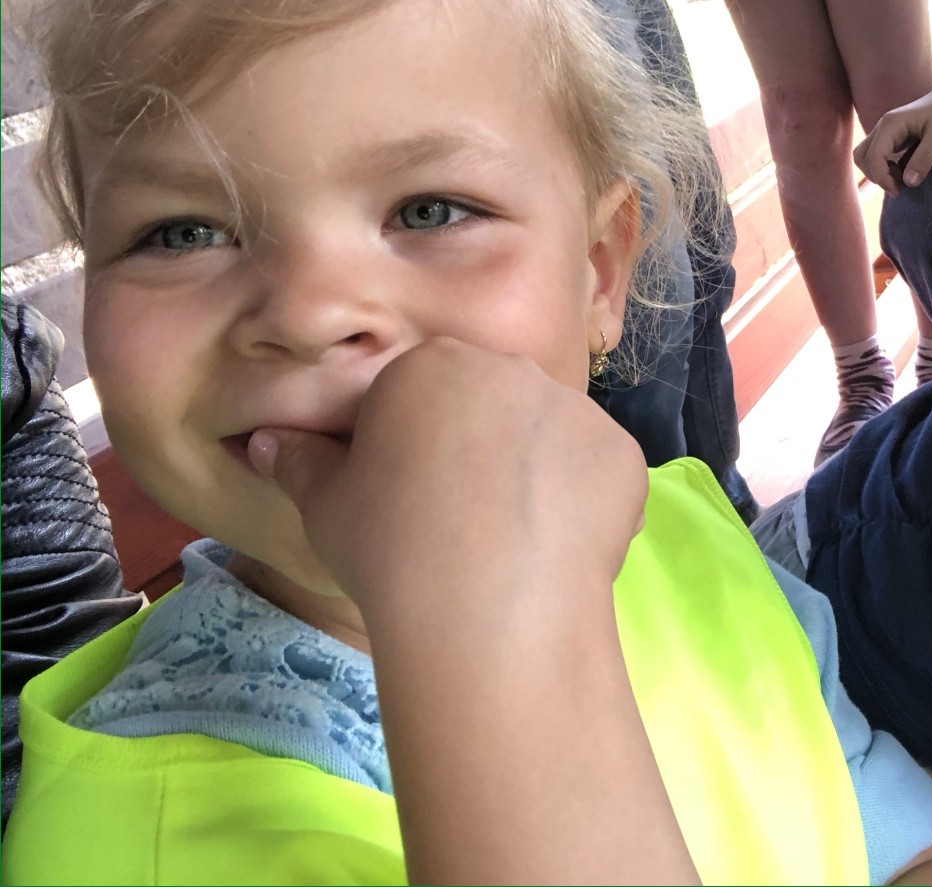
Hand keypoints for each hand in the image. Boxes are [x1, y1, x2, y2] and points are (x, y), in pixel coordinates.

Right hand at [248, 337, 648, 614]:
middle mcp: (511, 369)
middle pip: (488, 405)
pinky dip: (581, 506)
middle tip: (457, 525)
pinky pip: (596, 475)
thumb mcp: (326, 506)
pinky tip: (554, 554)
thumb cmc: (391, 547)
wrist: (489, 606)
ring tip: (508, 548)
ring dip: (531, 477)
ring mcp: (576, 409)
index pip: (416, 394)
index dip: (407, 450)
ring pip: (546, 438)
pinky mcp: (624, 456)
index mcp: (432, 364)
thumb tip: (267, 441)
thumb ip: (300, 463)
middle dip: (475, 452)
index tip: (404, 503)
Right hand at [856, 81, 931, 196]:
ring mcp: (887, 131)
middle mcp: (883, 127)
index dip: (881, 177)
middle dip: (876, 176)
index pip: (872, 156)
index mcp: (891, 125)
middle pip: (862, 157)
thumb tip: (908, 183)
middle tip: (898, 189)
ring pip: (867, 156)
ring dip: (879, 173)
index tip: (900, 191)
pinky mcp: (893, 137)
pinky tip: (905, 173)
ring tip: (902, 181)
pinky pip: (879, 155)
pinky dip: (886, 168)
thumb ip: (924, 159)